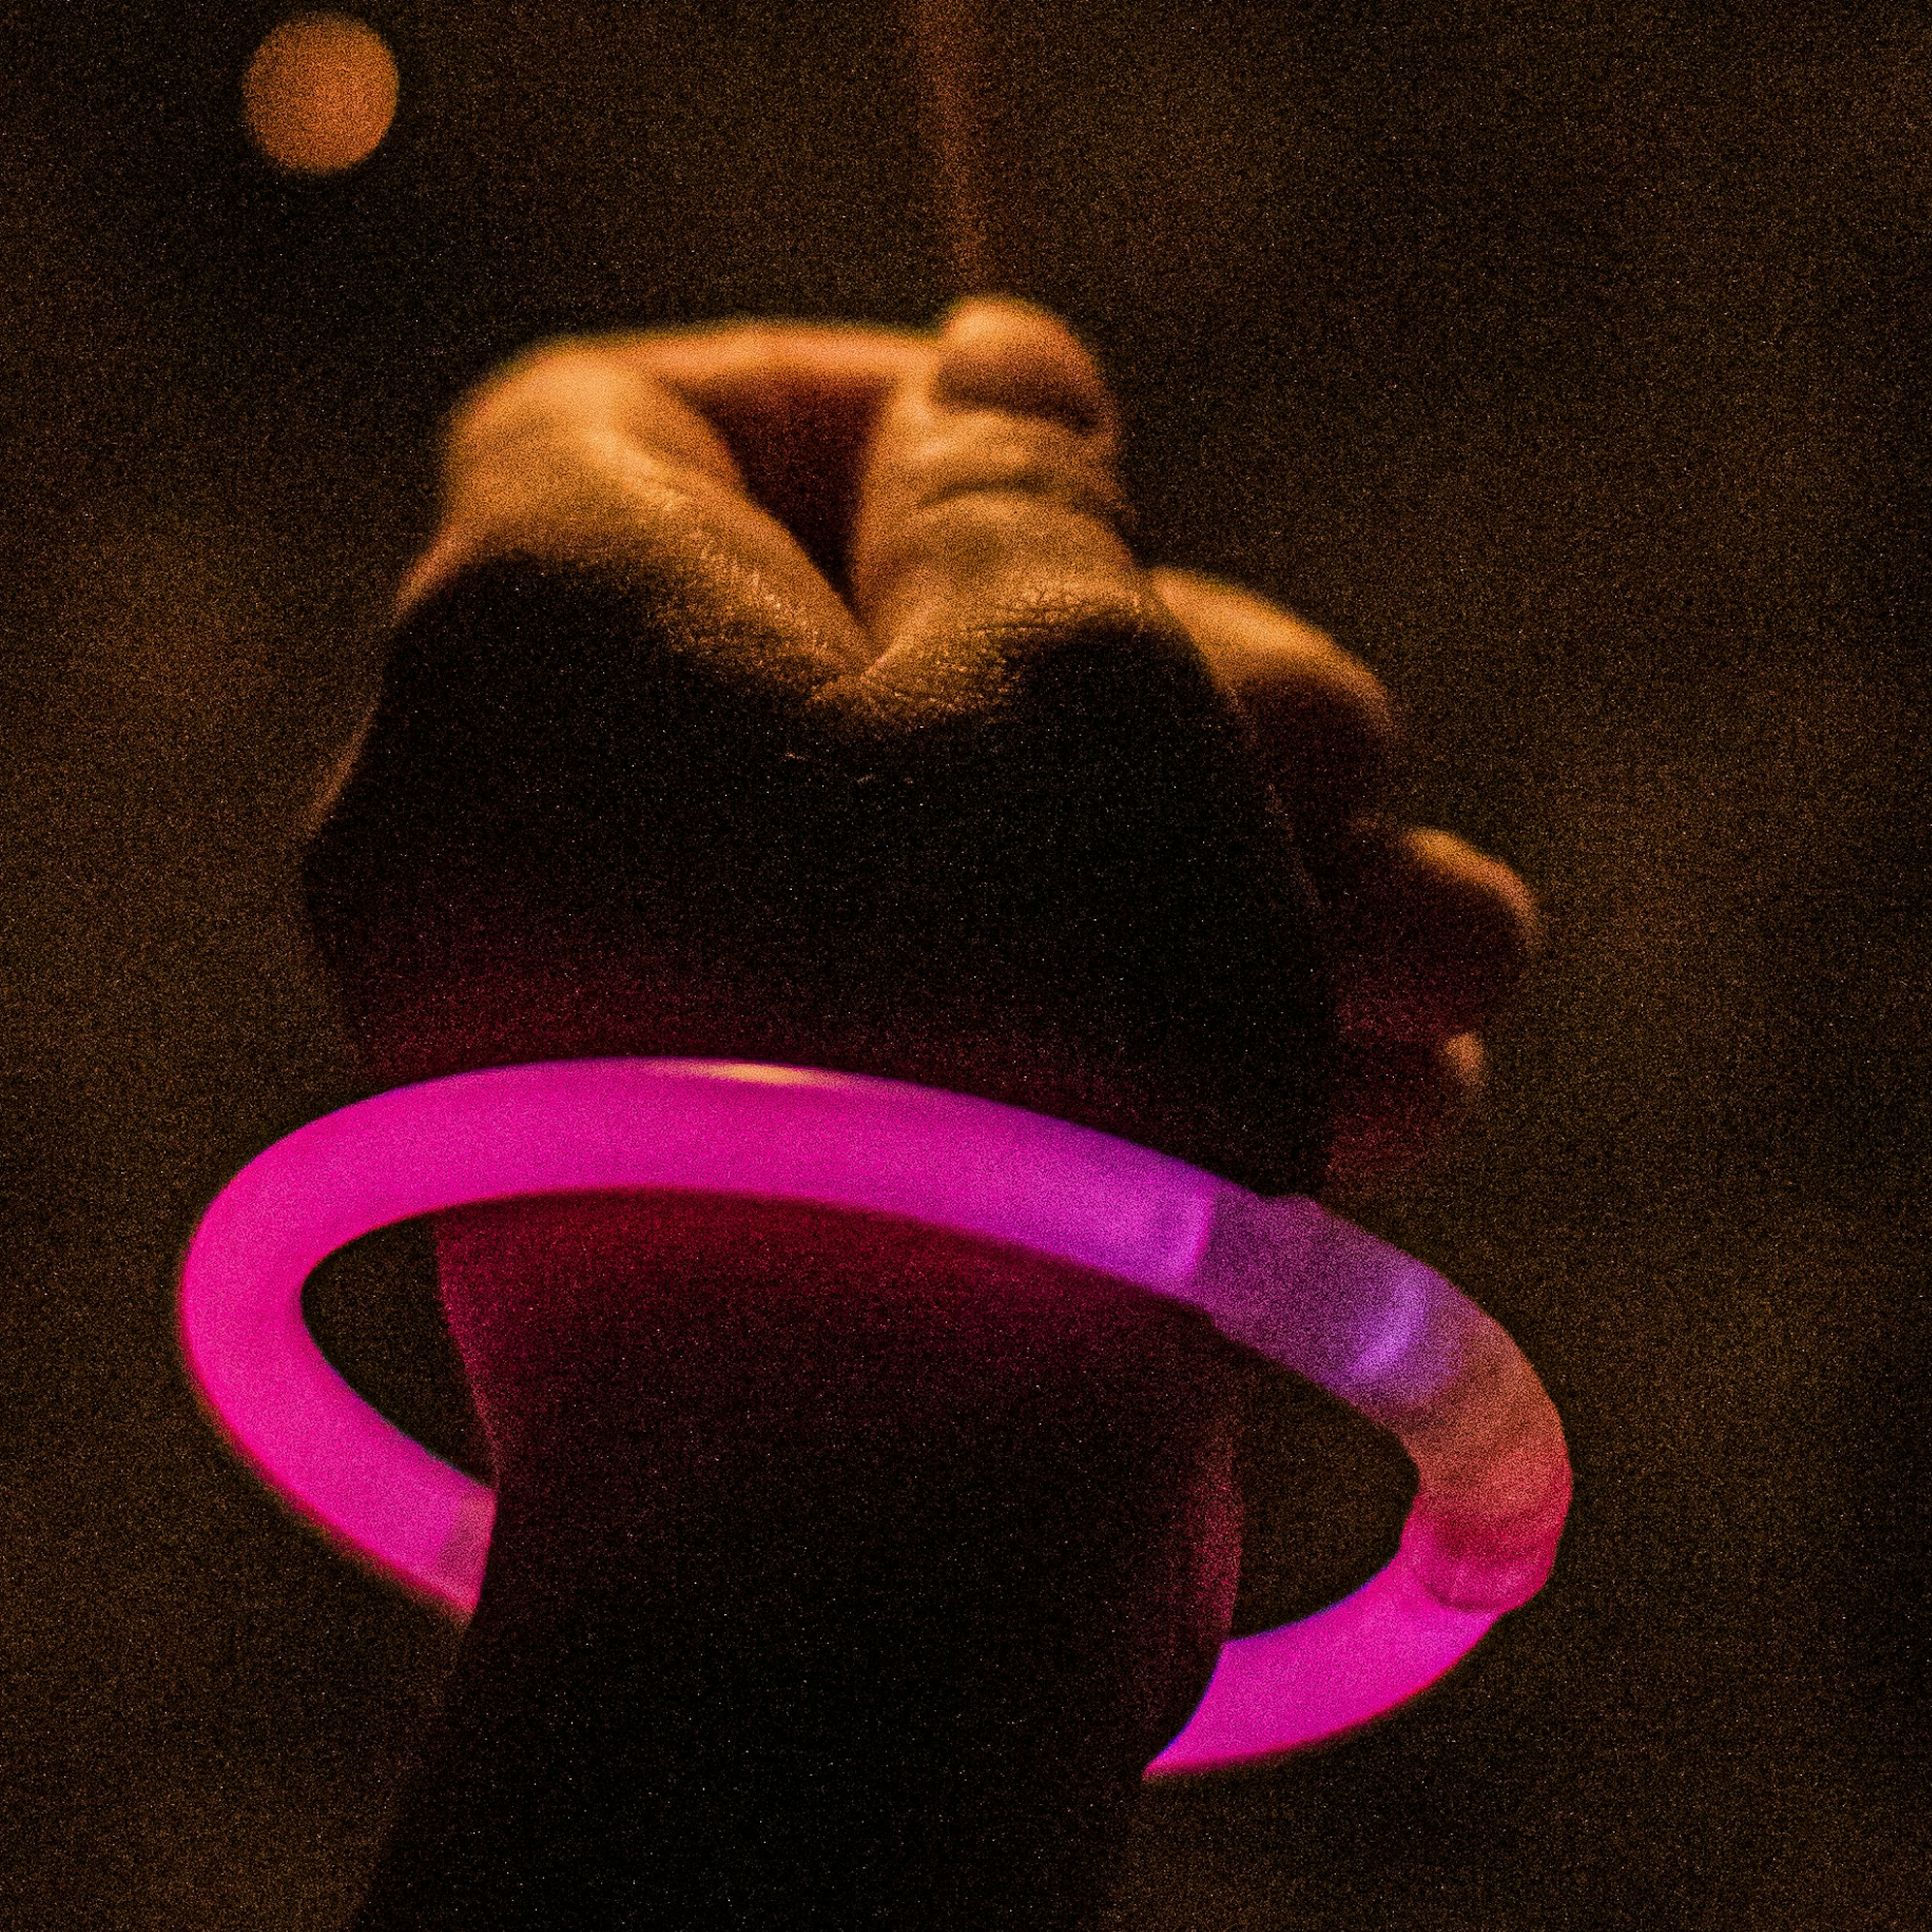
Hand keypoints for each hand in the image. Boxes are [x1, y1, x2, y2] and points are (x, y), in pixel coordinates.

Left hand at [301, 301, 1533, 1618]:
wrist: (868, 1551)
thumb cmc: (996, 1052)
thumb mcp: (1079, 679)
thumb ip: (1028, 495)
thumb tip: (984, 380)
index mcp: (528, 619)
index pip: (640, 412)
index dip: (873, 411)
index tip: (1087, 486)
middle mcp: (489, 813)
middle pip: (835, 657)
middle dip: (1154, 699)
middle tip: (1365, 781)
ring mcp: (562, 1044)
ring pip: (903, 878)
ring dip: (1195, 892)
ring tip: (1442, 987)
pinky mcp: (669, 1230)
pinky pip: (877, 1059)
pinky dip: (1093, 1055)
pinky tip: (1368, 1112)